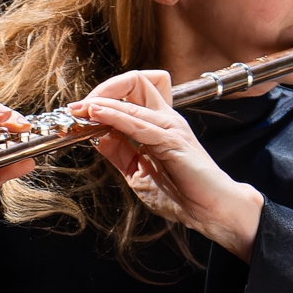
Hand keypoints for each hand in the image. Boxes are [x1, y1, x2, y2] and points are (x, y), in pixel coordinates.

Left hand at [69, 70, 263, 260]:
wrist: (213, 211)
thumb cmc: (185, 194)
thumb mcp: (137, 172)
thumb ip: (119, 152)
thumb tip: (95, 136)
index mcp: (160, 125)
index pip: (133, 91)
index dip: (106, 95)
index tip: (82, 112)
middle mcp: (167, 119)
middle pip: (137, 81)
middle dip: (104, 88)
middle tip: (80, 107)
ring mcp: (171, 127)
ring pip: (133, 99)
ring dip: (102, 102)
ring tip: (79, 109)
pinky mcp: (173, 141)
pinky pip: (138, 123)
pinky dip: (114, 117)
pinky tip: (97, 116)